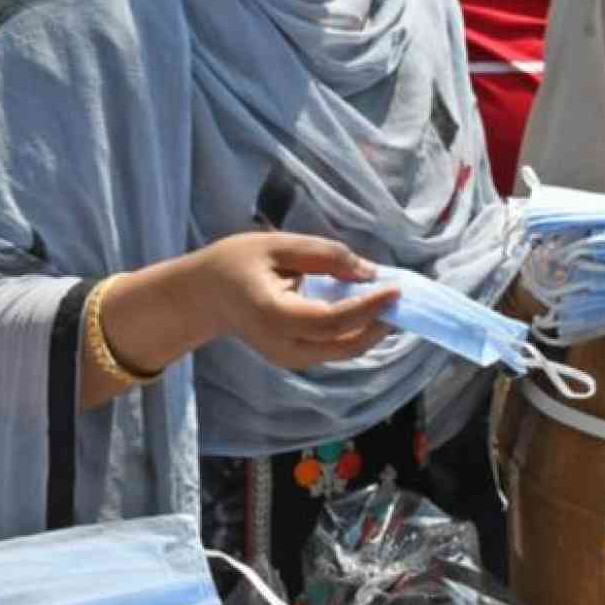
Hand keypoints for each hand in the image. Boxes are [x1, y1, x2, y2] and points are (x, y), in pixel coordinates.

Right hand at [190, 233, 400, 370]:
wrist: (205, 296)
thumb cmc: (235, 263)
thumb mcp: (276, 245)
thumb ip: (323, 256)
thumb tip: (368, 273)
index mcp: (273, 316)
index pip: (331, 320)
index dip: (367, 307)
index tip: (394, 288)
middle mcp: (283, 346)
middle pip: (343, 345)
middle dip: (377, 324)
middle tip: (398, 297)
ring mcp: (288, 358)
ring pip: (342, 351)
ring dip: (369, 329)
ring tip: (386, 301)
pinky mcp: (294, 359)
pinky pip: (333, 348)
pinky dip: (355, 331)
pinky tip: (366, 310)